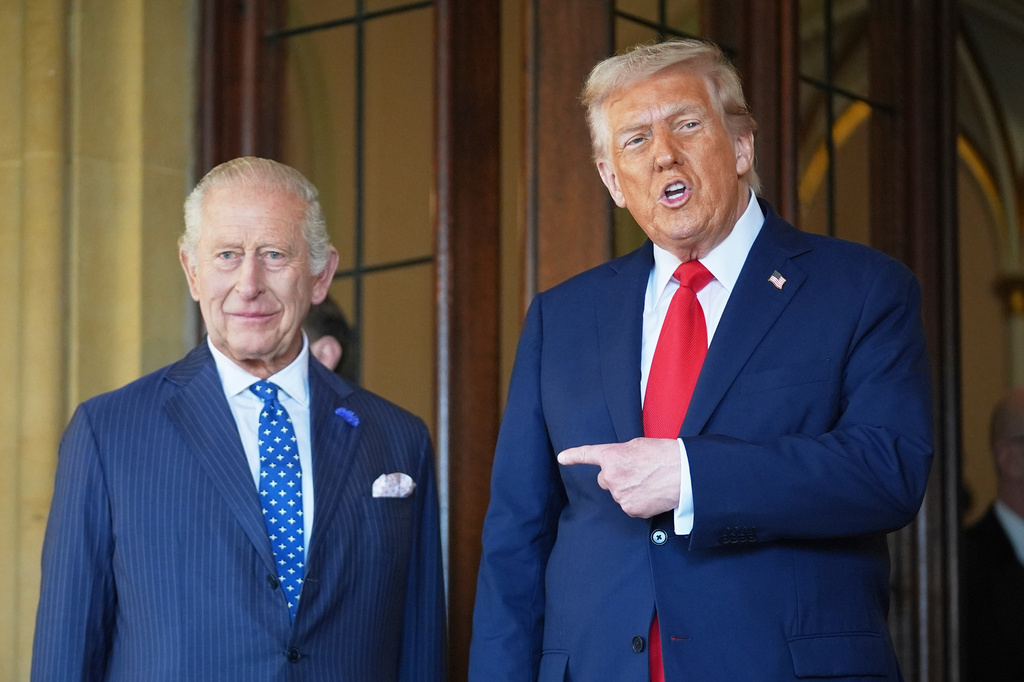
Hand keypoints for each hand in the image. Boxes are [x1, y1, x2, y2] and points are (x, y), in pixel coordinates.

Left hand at [557, 438, 680, 517]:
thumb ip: (621, 455)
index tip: (562, 458)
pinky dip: (638, 502)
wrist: (684, 473)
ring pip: (618, 494)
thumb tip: (618, 464)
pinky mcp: (631, 509)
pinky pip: (629, 506)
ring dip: (628, 489)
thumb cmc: (664, 455)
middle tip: (637, 473)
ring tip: (649, 482)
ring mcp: (620, 495)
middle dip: (616, 477)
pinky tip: (651, 493)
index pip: (588, 455)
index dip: (573, 456)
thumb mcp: (638, 446)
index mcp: (612, 456)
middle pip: (605, 480)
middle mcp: (611, 476)